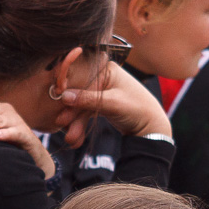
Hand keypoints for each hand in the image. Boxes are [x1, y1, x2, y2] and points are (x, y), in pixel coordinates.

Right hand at [54, 63, 171, 147]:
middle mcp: (102, 77)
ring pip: (81, 106)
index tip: (57, 103)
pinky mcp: (100, 103)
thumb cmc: (137, 108)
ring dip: (75, 123)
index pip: (81, 77)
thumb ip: (88, 99)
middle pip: (79, 93)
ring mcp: (100, 91)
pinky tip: (76, 138)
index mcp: (106, 69)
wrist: (151, 127)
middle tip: (61, 124)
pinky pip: (86, 113)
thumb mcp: (112, 103)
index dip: (67, 90)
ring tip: (71, 138)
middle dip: (71, 112)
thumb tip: (63, 96)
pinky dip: (81, 125)